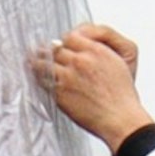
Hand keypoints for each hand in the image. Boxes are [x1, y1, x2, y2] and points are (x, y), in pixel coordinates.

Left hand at [35, 23, 150, 150]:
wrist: (119, 118)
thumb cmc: (121, 96)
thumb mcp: (116, 64)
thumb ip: (97, 52)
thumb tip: (83, 49)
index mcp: (96, 51)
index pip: (70, 37)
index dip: (63, 42)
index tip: (59, 45)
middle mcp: (81, 61)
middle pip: (55, 49)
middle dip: (49, 51)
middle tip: (42, 53)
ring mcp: (68, 77)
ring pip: (44, 63)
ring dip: (38, 62)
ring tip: (34, 62)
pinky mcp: (60, 92)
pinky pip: (42, 80)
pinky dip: (38, 77)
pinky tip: (37, 77)